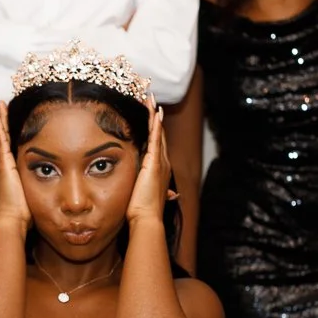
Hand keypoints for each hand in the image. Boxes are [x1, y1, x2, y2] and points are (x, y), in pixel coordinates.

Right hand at [0, 101, 30, 230]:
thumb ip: (37, 186)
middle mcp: (0, 165)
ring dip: (0, 119)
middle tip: (1, 105)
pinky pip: (0, 140)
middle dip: (2, 122)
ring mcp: (0, 163)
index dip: (8, 133)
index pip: (8, 147)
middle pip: (2, 138)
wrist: (12, 220)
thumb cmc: (23, 213)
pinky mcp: (2, 164)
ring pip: (0, 135)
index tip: (9, 121)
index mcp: (6, 171)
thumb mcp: (31, 194)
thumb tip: (51, 185)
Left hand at [126, 97, 173, 230]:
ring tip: (150, 98)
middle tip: (150, 99)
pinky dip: (155, 125)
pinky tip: (155, 112)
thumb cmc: (144, 211)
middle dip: (155, 117)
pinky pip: (156, 139)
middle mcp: (163, 163)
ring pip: (158, 132)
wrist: (147, 219)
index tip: (150, 115)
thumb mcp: (149, 197)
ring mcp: (160, 162)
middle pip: (160, 134)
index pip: (158, 145)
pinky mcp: (154, 163)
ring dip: (154, 115)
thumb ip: (158, 192)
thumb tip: (173, 195)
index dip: (155, 129)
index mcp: (160, 170)